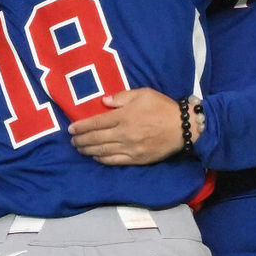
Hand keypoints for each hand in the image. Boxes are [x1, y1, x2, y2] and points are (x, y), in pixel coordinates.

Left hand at [69, 88, 186, 164]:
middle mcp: (124, 134)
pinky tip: (96, 157)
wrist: (183, 128)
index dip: (81, 127)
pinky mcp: (137, 159)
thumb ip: (122, 97)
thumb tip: (105, 102)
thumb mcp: (143, 94)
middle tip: (72, 141)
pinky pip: (115, 160)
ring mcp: (130, 148)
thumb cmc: (162, 107)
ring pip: (103, 151)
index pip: (96, 123)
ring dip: (88, 150)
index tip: (71, 129)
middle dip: (81, 140)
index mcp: (124, 116)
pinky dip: (103, 159)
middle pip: (96, 138)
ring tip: (80, 149)